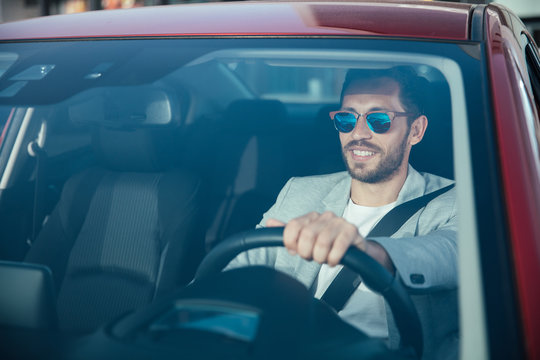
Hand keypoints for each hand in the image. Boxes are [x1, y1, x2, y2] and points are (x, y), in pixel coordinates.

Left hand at [267, 213, 394, 273]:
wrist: (354, 249)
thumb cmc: (327, 245)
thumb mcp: (306, 239)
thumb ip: (288, 232)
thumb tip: (269, 222)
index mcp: (311, 217)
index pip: (292, 226)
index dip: (290, 243)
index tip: (295, 251)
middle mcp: (325, 216)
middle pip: (306, 236)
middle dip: (306, 253)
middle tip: (312, 257)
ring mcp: (339, 222)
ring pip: (322, 243)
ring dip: (321, 258)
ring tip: (324, 259)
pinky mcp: (352, 231)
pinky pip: (338, 247)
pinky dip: (333, 259)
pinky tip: (333, 261)